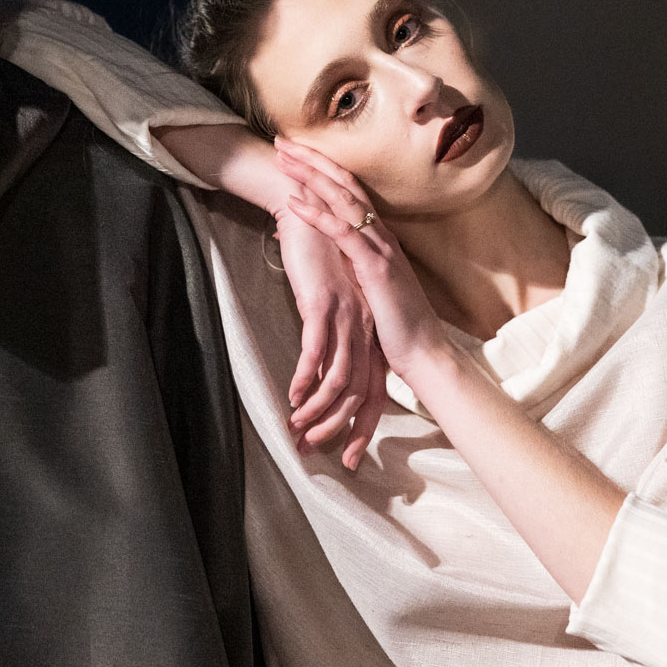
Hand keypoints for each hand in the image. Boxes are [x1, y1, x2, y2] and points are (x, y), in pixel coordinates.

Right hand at [273, 208, 389, 468]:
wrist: (307, 208)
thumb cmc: (318, 255)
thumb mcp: (331, 300)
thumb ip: (332, 335)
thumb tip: (321, 370)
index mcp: (369, 329)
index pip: (374, 390)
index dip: (364, 426)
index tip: (351, 457)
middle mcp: (364, 326)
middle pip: (359, 391)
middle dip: (340, 428)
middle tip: (318, 452)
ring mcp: (346, 315)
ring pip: (337, 375)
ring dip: (318, 408)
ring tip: (298, 430)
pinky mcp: (323, 303)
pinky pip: (315, 349)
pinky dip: (305, 376)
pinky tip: (292, 395)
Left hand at [276, 139, 450, 379]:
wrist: (425, 353)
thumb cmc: (397, 326)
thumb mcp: (369, 289)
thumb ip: (351, 266)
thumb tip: (326, 254)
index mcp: (380, 239)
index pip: (350, 192)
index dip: (322, 169)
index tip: (296, 153)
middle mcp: (382, 236)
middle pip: (344, 184)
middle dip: (312, 159)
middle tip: (281, 140)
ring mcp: (380, 249)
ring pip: (342, 199)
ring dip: (310, 175)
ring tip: (283, 158)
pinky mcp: (375, 267)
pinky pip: (342, 232)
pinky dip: (317, 214)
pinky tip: (294, 201)